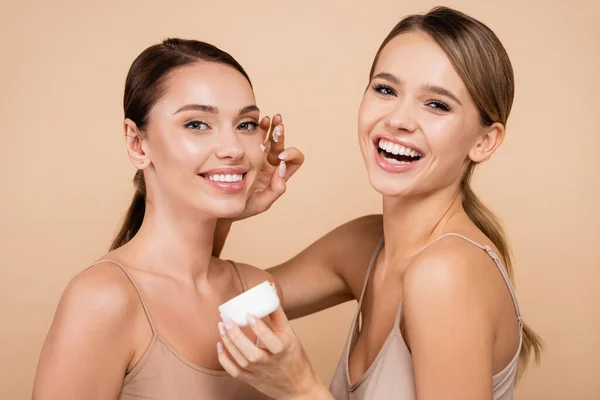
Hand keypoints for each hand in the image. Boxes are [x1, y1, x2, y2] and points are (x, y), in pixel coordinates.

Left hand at [217, 307, 331, 399]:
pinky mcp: (250, 379)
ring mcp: (258, 372)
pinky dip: (224, 360)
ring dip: (228, 343)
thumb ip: (278, 316)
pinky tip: (220, 345)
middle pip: (250, 353)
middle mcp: (269, 362)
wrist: (297, 386)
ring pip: (240, 360)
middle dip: (236, 336)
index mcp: (282, 349)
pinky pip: (234, 371)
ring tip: (221, 327)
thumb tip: (270, 296)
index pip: (270, 340)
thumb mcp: (290, 335)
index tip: (249, 315)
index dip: (259, 328)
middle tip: (227, 321)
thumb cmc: (294, 357)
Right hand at [234, 114, 303, 220]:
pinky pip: (255, 136)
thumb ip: (274, 191)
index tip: (280, 156)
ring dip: (272, 127)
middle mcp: (271, 163)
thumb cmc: (242, 207)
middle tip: (278, 129)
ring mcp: (259, 156)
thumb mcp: (260, 203)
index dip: (291, 155)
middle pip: (281, 145)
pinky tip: (259, 122)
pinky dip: (259, 128)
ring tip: (269, 119)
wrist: (222, 204)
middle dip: (280, 136)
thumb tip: (282, 173)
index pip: (294, 161)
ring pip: (269, 137)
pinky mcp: (246, 150)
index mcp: (278, 175)